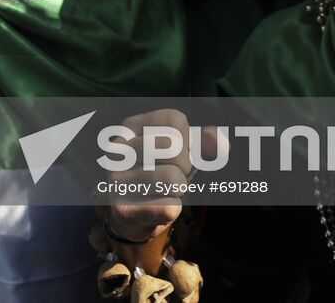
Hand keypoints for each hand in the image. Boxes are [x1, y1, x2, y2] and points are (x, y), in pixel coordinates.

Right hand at [102, 109, 218, 243]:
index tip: (180, 152)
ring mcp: (116, 178)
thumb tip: (218, 142)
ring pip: (172, 178)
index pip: (175, 120)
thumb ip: (204, 142)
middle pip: (173, 147)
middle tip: (174, 175)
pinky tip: (155, 207)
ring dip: (179, 189)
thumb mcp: (183, 152)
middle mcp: (118, 149)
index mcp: (132, 126)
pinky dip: (172, 209)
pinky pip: (168, 207)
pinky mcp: (122, 209)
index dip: (188, 139)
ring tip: (164, 190)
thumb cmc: (160, 172)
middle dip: (186, 166)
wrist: (131, 213)